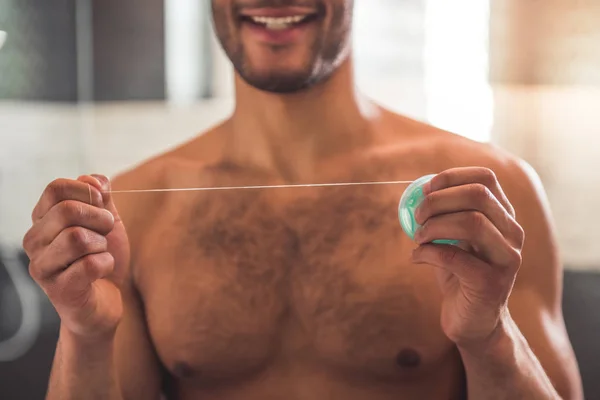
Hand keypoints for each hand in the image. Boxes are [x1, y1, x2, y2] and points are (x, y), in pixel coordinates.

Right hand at [23, 175, 129, 338]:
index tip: (103, 205)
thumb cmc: (102, 257)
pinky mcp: (58, 290)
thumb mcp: (106, 221)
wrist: (107, 300)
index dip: (87, 192)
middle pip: (67, 211)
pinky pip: (90, 264)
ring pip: (77, 238)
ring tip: (100, 255)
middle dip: (100, 219)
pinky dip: (106, 265)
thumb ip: (101, 197)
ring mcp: (41, 266)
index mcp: (43, 219)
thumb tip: (94, 179)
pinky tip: (101, 273)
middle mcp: (34, 241)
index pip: (56, 188)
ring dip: (102, 245)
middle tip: (106, 234)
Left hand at [411, 167, 523, 348]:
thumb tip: (415, 193)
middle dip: (438, 201)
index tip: (425, 189)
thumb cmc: (459, 273)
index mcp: (503, 216)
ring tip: (418, 238)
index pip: (486, 178)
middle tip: (416, 215)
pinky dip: (427, 253)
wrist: (473, 321)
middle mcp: (512, 233)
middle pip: (478, 196)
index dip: (452, 177)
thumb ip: (442, 215)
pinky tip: (417, 258)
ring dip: (434, 227)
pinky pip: (454, 257)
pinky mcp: (492, 283)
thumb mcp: (452, 238)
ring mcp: (507, 258)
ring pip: (472, 223)